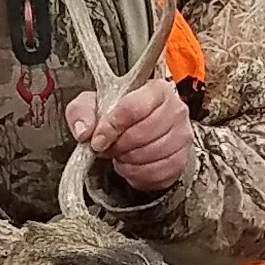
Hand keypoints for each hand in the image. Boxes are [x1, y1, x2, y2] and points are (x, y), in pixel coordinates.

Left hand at [66, 79, 194, 195]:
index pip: (133, 108)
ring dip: (126, 159)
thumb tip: (84, 131)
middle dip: (118, 145)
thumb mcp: (92, 105)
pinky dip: (137, 173)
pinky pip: (156, 174)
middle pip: (142, 133)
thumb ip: (82, 112)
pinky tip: (130, 164)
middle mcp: (175, 111)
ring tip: (119, 153)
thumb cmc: (116, 114)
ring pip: (149, 156)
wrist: (133, 128)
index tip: (98, 139)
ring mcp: (182, 137)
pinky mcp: (180, 160)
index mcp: (156, 90)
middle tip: (107, 147)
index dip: (111, 127)